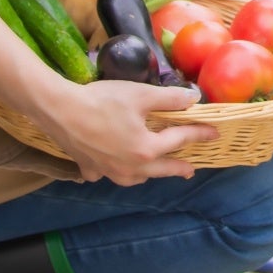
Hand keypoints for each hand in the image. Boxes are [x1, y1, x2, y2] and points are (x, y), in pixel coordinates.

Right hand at [38, 79, 216, 184]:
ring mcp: (109, 172)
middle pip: (161, 169)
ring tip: (155, 167)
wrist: (59, 110)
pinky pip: (109, 175)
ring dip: (149, 173)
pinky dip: (117, 172)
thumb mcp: (141, 95)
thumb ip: (170, 99)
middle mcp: (130, 168)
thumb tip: (194, 100)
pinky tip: (116, 165)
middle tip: (190, 170)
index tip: (213, 133)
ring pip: (136, 177)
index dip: (199, 133)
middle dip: (178, 168)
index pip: (180, 140)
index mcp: (146, 150)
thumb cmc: (102, 101)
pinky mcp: (90, 169)